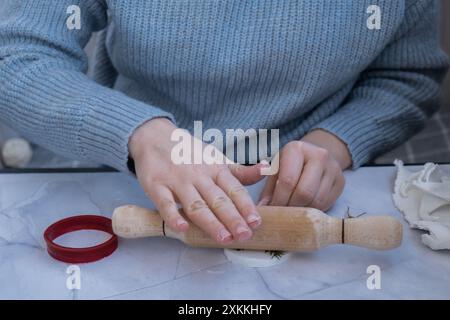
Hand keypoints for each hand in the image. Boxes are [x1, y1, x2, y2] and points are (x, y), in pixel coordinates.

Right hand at [129, 118, 264, 243]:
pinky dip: (173, 216)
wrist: (154, 137)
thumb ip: (240, 172)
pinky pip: (165, 203)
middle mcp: (199, 175)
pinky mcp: (156, 186)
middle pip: (218, 199)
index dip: (246, 206)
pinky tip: (183, 228)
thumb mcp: (217, 159)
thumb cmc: (190, 152)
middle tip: (244, 235)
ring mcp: (177, 181)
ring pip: (196, 204)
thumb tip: (267, 169)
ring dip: (210, 222)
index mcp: (216, 169)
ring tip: (223, 237)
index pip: (234, 189)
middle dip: (232, 218)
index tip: (256, 222)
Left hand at [258, 130, 349, 210]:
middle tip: (283, 214)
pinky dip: (313, 210)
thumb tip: (263, 209)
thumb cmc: (291, 164)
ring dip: (302, 211)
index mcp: (296, 149)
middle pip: (304, 192)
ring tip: (292, 212)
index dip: (279, 199)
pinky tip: (304, 208)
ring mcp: (333, 168)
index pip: (287, 180)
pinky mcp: (341, 181)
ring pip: (316, 200)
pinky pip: (326, 203)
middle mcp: (318, 155)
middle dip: (291, 207)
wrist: (316, 155)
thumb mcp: (276, 169)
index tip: (273, 210)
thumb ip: (269, 189)